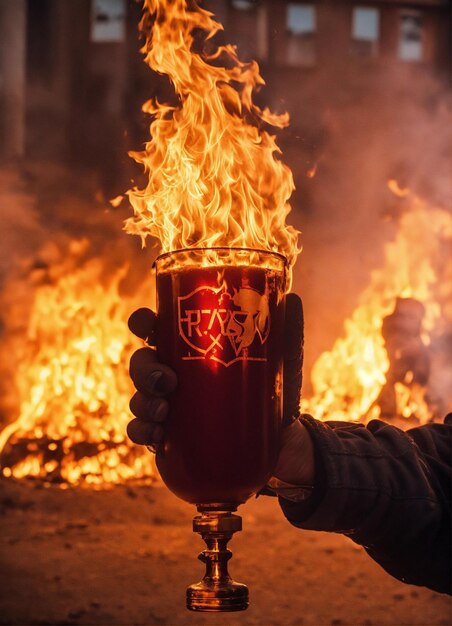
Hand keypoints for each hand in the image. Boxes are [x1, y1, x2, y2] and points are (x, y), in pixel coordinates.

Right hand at [127, 294, 313, 486]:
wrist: (282, 444)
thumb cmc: (277, 393)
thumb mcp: (283, 362)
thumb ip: (286, 331)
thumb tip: (292, 299)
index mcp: (192, 348)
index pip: (158, 328)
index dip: (143, 322)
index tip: (145, 324)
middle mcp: (175, 373)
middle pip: (142, 361)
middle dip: (144, 367)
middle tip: (167, 381)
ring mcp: (169, 405)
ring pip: (138, 395)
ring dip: (143, 400)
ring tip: (164, 411)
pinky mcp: (169, 438)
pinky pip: (141, 431)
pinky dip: (141, 431)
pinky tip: (156, 435)